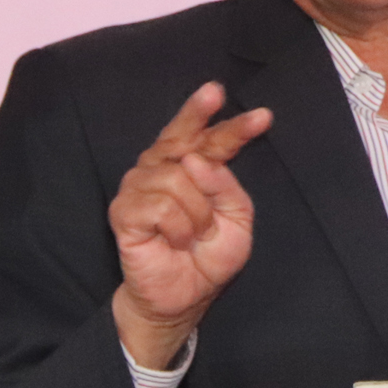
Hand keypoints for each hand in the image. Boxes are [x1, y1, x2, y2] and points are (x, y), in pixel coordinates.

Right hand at [107, 82, 272, 368]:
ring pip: (177, 176)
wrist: (185, 295)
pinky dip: (178, 227)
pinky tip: (174, 241)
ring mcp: (139, 186)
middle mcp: (164, 168)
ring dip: (197, 213)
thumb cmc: (209, 255)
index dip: (234, 125)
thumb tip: (196, 160)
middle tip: (215, 91)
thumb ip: (225, 186)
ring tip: (193, 235)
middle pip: (181, 134)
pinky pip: (160, 206)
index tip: (264, 116)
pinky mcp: (123, 210)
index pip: (212, 139)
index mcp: (195, 167)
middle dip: (197, 112)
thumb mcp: (237, 219)